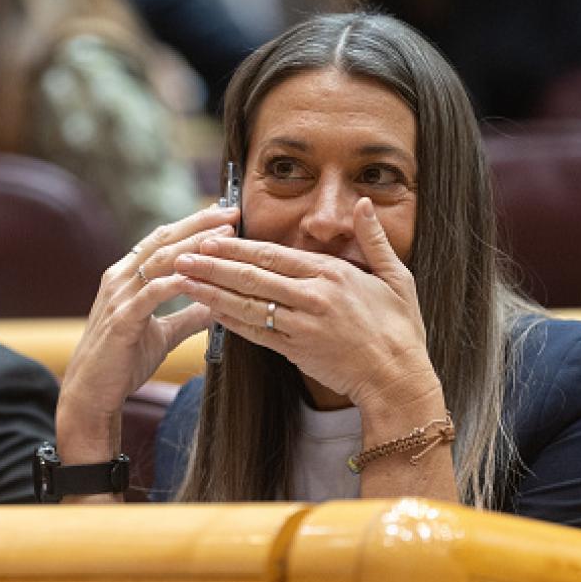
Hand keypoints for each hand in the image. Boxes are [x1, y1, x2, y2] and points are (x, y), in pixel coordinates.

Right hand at [57, 205, 240, 463]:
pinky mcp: (121, 320)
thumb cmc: (123, 362)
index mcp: (126, 277)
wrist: (92, 394)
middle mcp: (119, 279)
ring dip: (194, 247)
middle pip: (162, 241)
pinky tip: (200, 277)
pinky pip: (152, 294)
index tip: (225, 215)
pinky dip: (176, 283)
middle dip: (199, 225)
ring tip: (224, 237)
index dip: (193, 225)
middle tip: (232, 212)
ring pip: (159, 262)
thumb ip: (187, 316)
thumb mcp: (163, 334)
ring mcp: (118, 298)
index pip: (162, 240)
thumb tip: (216, 304)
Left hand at [174, 198, 439, 426]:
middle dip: (211, 266)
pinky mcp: (295, 351)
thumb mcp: (396, 276)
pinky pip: (255, 333)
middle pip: (251, 278)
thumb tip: (362, 202)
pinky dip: (229, 321)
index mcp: (332, 274)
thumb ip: (373, 238)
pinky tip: (207, 311)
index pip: (273, 255)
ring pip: (246, 305)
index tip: (209, 237)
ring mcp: (301, 326)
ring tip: (182, 281)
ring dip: (210, 292)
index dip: (237, 247)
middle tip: (180, 256)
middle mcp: (312, 298)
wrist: (397, 378)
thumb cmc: (400, 328)